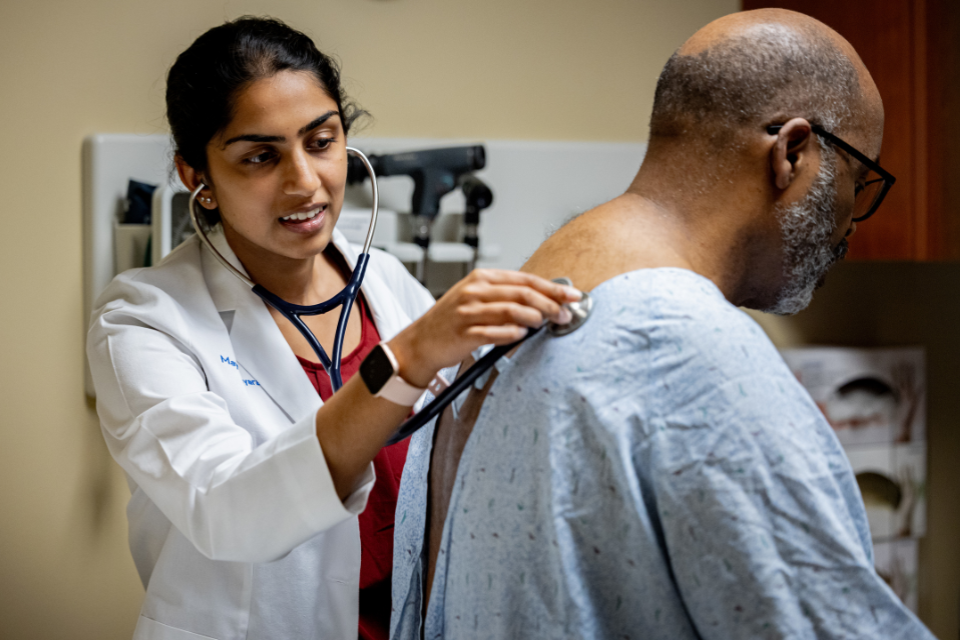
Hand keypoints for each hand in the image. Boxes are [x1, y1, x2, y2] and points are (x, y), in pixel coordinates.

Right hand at [388, 269, 580, 386]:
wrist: (420, 342)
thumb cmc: (451, 321)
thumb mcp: (476, 298)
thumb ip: (507, 296)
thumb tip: (543, 300)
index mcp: (482, 278)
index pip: (525, 279)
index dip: (552, 287)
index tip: (572, 295)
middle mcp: (475, 291)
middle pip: (522, 293)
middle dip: (550, 303)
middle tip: (565, 314)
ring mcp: (468, 312)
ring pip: (511, 310)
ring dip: (534, 318)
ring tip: (545, 324)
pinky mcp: (464, 333)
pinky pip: (494, 332)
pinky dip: (512, 334)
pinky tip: (522, 335)